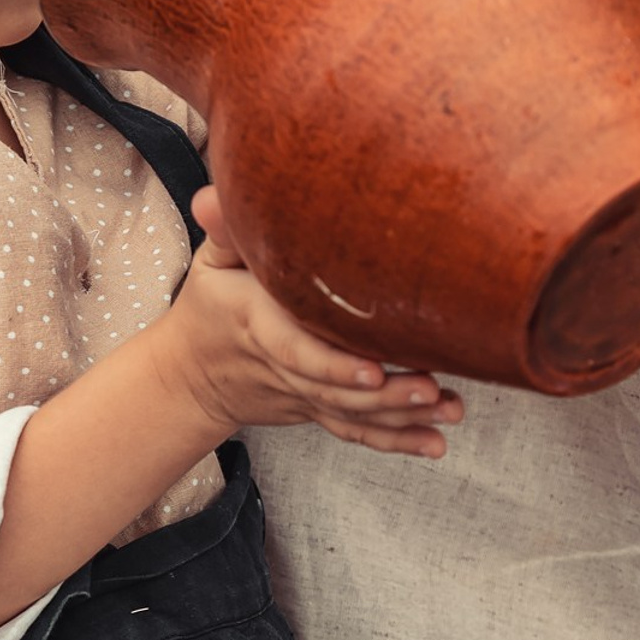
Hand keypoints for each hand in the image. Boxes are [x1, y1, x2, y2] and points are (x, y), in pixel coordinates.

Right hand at [159, 187, 462, 457]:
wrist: (192, 374)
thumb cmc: (209, 306)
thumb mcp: (210, 263)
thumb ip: (225, 231)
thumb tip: (213, 196)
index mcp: (260, 325)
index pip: (297, 351)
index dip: (335, 365)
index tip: (375, 368)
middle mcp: (285, 366)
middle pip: (337, 390)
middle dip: (388, 395)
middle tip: (433, 388)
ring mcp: (304, 393)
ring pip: (353, 413)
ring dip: (402, 417)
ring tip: (447, 410)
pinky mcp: (318, 408)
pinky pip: (356, 430)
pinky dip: (396, 439)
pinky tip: (435, 442)